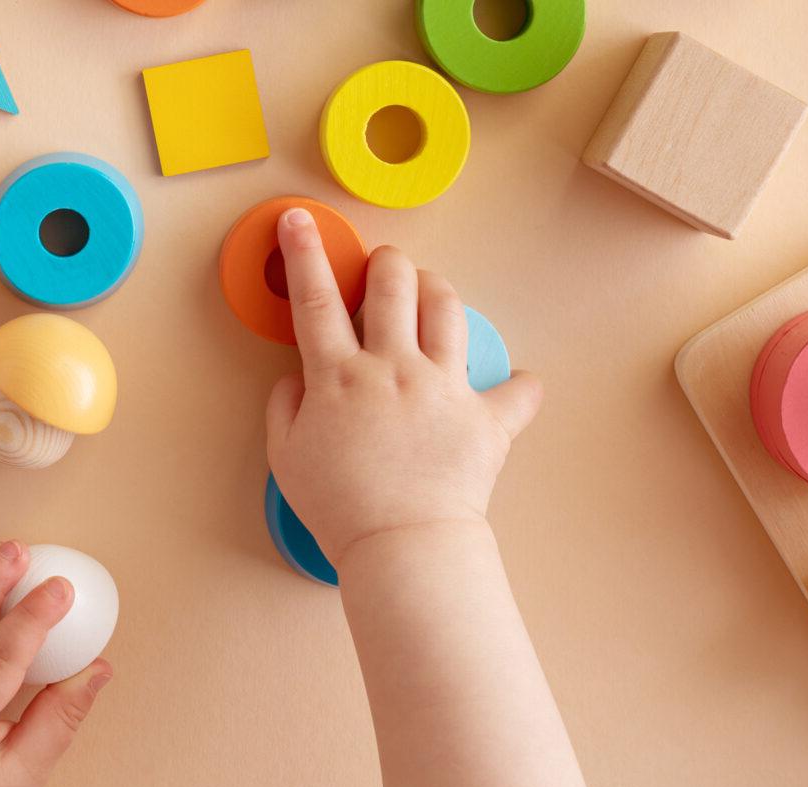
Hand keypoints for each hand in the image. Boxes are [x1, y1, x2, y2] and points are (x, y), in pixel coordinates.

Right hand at [265, 208, 542, 562]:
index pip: (315, 299)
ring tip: (429, 295)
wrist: (402, 546)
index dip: (303, 253)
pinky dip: (521, 387)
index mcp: (338, 376)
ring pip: (446, 308)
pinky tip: (519, 385)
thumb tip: (297, 378)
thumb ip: (286, 407)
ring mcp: (442, 387)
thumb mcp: (286, 457)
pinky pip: (517, 392)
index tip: (298, 220)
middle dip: (386, 262)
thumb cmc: (340, 508)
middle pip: (393, 284)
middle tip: (382, 269)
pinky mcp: (486, 418)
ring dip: (436, 290)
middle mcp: (393, 368)